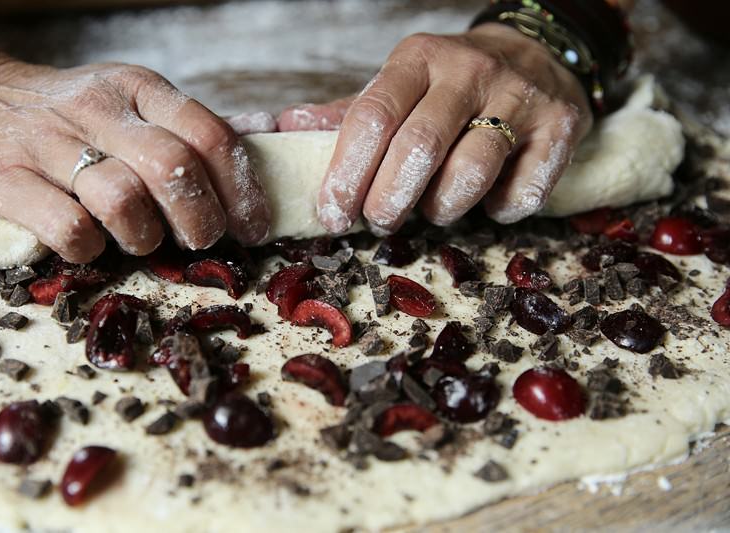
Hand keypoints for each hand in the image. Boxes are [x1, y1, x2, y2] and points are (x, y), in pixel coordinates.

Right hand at [0, 55, 270, 262]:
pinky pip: (69, 230)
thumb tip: (265, 139)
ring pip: (123, 201)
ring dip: (146, 238)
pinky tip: (93, 244)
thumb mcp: (131, 103)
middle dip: (202, 220)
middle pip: (174, 169)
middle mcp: (96, 109)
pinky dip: (92, 250)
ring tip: (142, 240)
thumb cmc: (73, 117)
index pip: (210, 136)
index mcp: (138, 88)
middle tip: (201, 240)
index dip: (242, 191)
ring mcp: (47, 143)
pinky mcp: (5, 180)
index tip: (253, 227)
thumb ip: (190, 127)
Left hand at [279, 23, 592, 233]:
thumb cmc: (451, 88)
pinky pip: (524, 191)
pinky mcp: (561, 125)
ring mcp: (520, 95)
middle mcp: (470, 70)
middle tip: (378, 222)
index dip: (347, 174)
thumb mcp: (400, 88)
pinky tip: (489, 202)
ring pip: (471, 173)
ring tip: (433, 211)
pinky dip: (499, 211)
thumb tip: (288, 130)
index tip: (333, 215)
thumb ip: (349, 115)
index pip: (373, 117)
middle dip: (389, 201)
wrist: (535, 57)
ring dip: (442, 210)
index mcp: (418, 58)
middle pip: (419, 148)